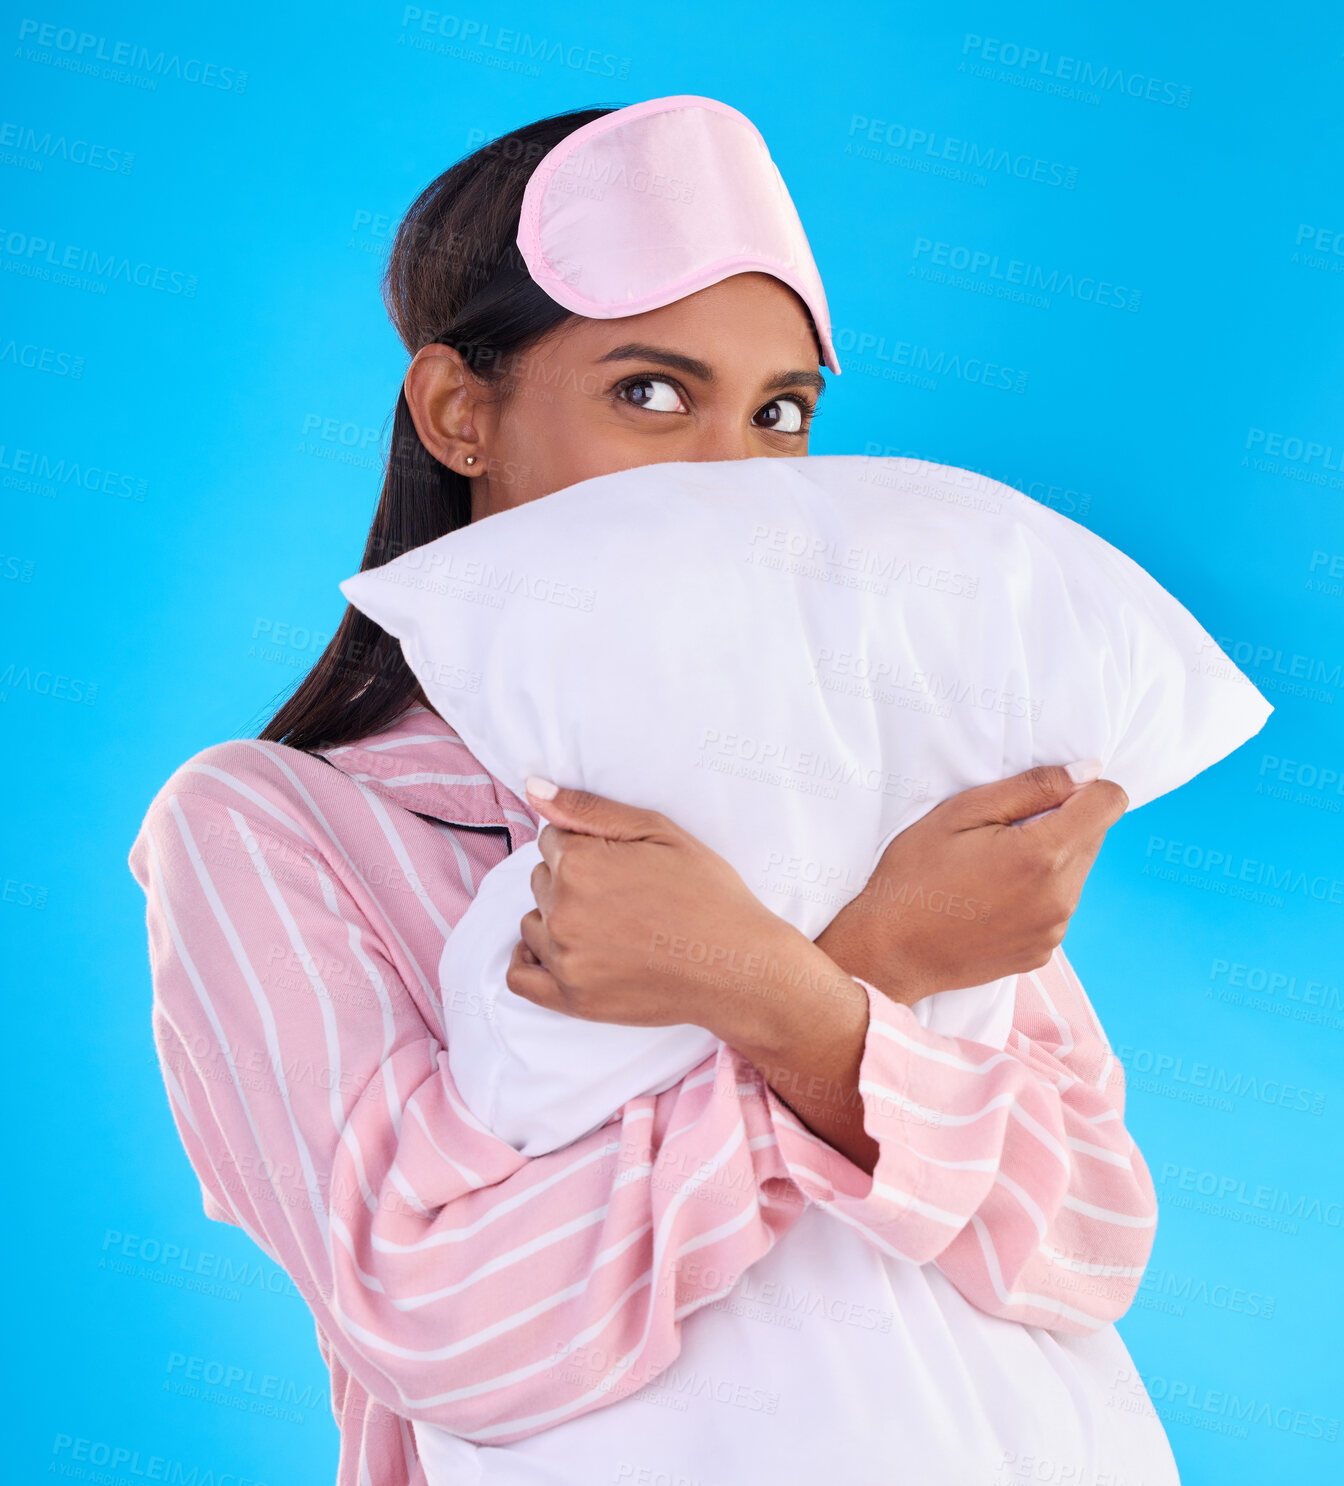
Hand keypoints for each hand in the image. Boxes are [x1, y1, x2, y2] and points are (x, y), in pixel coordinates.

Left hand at [505, 780, 850, 1043]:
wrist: (739, 967)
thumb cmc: (708, 893)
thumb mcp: (659, 831)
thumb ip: (588, 809)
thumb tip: (533, 787)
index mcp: (579, 863)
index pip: (551, 839)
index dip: (586, 844)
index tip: (621, 860)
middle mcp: (563, 911)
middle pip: (541, 879)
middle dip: (571, 879)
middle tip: (623, 893)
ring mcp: (565, 960)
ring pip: (534, 922)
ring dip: (558, 918)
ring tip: (608, 925)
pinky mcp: (572, 1000)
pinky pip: (521, 978)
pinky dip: (530, 962)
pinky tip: (557, 952)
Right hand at [815, 763, 1128, 1004]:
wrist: (889, 951)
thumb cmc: (915, 874)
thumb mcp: (960, 812)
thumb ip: (1031, 787)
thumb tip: (1088, 772)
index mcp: (1043, 855)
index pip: (1109, 802)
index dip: (1082, 788)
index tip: (1044, 796)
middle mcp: (1061, 897)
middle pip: (1093, 837)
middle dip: (1058, 824)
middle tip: (999, 835)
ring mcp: (1054, 930)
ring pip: (1075, 873)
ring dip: (1048, 861)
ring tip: (990, 871)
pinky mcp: (1043, 952)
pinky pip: (1057, 908)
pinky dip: (1035, 896)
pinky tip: (990, 901)